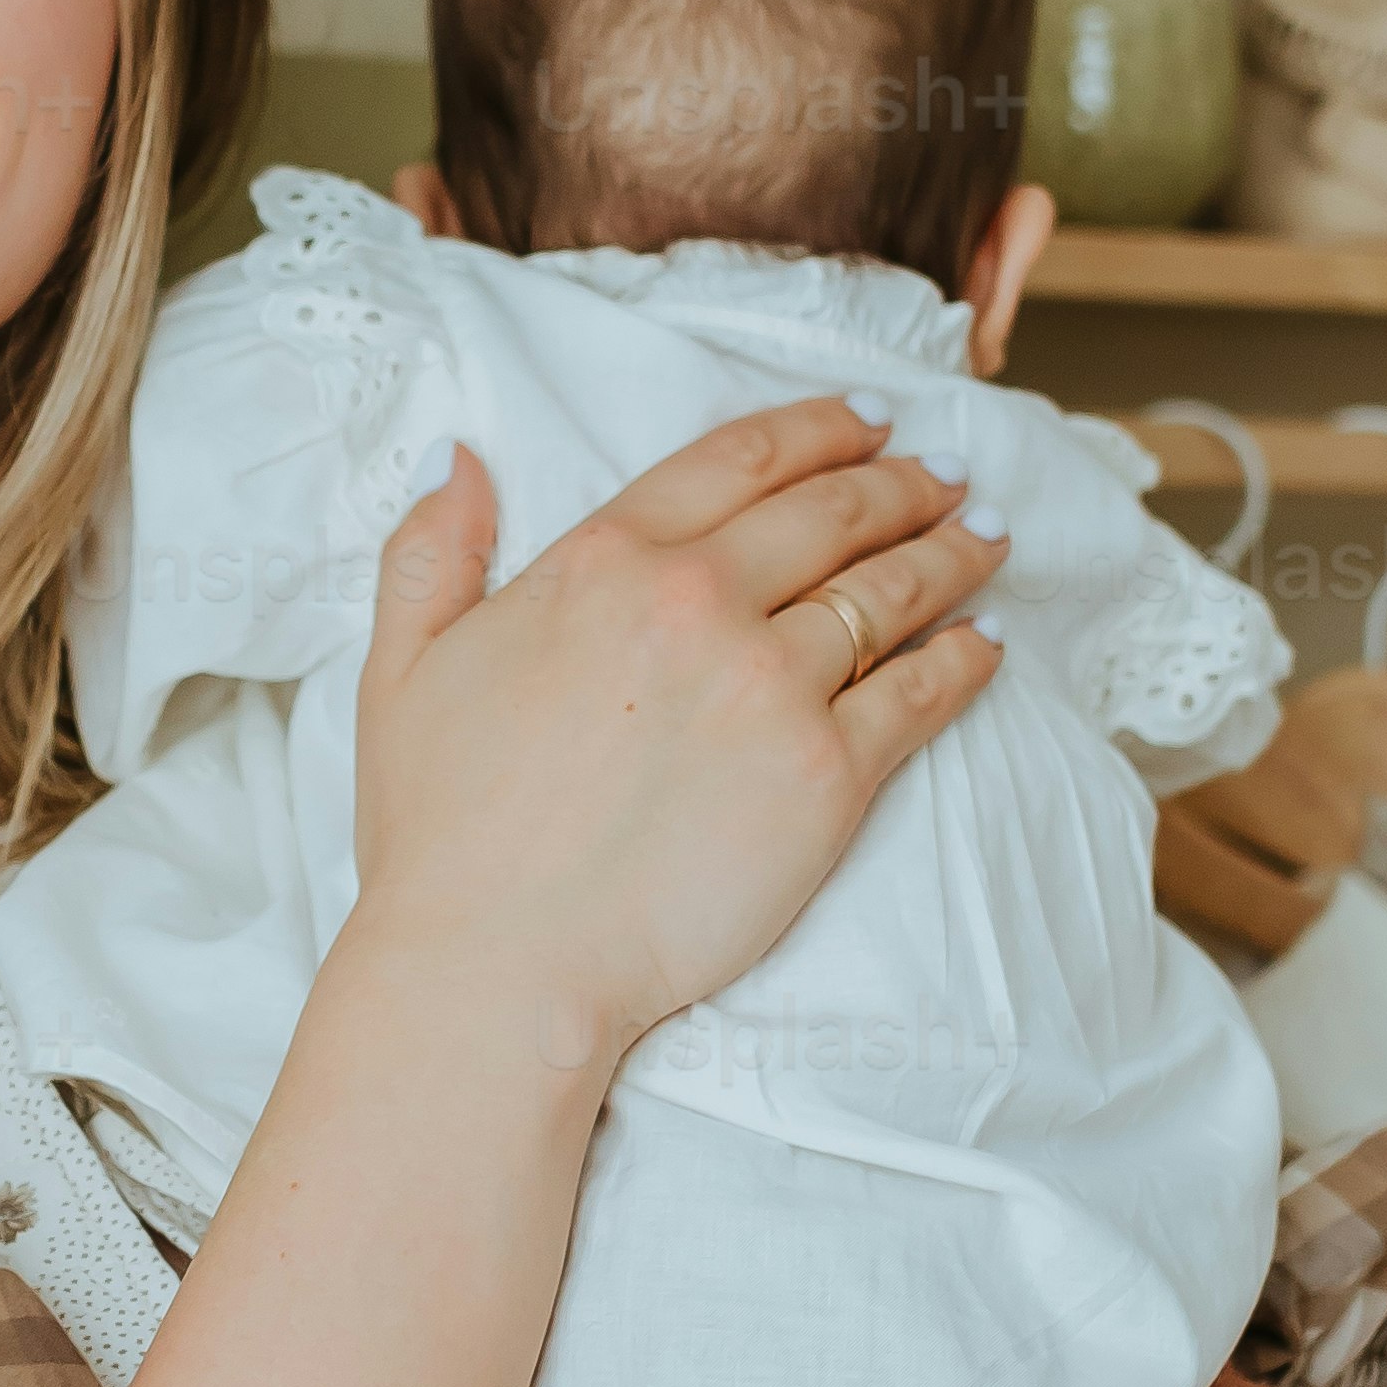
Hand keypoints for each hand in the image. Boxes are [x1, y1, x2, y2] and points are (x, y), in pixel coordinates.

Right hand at [349, 406, 1003, 1082]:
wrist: (499, 965)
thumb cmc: (442, 834)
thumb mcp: (402, 669)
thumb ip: (431, 552)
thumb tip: (457, 458)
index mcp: (605, 560)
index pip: (738, 461)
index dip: (816, 430)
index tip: (865, 421)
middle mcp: (698, 601)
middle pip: (833, 513)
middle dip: (901, 483)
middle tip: (943, 475)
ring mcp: (773, 685)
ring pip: (890, 591)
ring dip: (949, 553)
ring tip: (984, 538)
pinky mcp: (829, 776)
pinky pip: (922, 695)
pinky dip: (963, 661)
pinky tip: (983, 644)